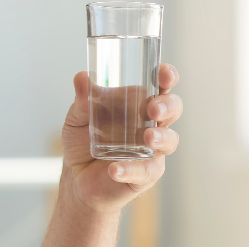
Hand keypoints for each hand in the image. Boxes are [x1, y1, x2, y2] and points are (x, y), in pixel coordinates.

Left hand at [60, 63, 181, 214]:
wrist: (76, 174)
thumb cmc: (84, 139)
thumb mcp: (78, 117)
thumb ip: (82, 99)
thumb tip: (81, 76)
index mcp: (137, 104)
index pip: (159, 86)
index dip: (166, 78)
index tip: (164, 72)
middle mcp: (150, 124)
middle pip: (172, 110)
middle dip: (168, 106)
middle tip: (153, 108)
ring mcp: (151, 150)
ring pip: (169, 141)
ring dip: (161, 138)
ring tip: (148, 137)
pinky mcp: (144, 175)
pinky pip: (144, 172)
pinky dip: (130, 169)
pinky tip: (115, 169)